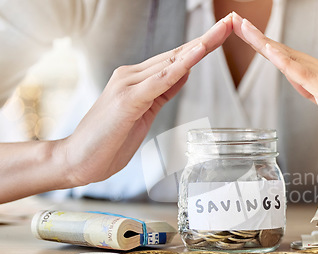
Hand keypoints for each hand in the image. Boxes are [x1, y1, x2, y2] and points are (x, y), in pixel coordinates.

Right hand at [58, 14, 232, 186]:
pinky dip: (180, 67)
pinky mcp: (128, 100)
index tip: (223, 33)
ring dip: (199, 46)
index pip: (176, 59)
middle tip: (231, 22)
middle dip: (207, 39)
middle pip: (177, 54)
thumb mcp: (145, 113)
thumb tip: (184, 73)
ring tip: (222, 30)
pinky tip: (196, 54)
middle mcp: (132, 75)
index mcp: (137, 79)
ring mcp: (128, 85)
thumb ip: (163, 92)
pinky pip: (160, 81)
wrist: (78, 159)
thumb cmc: (109, 140)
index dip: (201, 46)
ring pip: (171, 62)